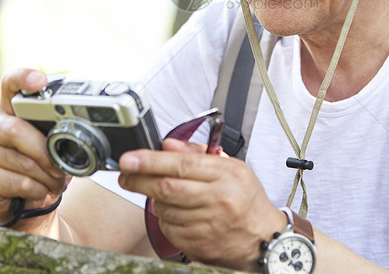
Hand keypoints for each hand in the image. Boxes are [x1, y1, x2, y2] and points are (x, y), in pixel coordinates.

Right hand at [0, 68, 69, 224]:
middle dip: (45, 152)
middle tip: (60, 167)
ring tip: (54, 182)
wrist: (18, 199)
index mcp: (10, 109)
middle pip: (16, 130)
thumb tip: (83, 131)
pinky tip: (39, 191)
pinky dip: (38, 190)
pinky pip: (20, 183)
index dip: (24, 78)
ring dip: (47, 177)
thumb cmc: (36, 161)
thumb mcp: (45, 140)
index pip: (11, 84)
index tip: (40, 81)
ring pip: (22, 163)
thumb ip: (55, 129)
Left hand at [117, 139, 285, 268]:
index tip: (129, 159)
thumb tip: (168, 145)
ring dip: (154, 200)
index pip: (182, 164)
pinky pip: (169, 228)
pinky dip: (165, 219)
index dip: (150, 161)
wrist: (262, 238)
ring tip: (162, 194)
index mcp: (226, 175)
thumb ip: (198, 154)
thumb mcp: (233, 167)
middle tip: (125, 175)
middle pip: (167, 187)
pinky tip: (175, 213)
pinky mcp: (199, 244)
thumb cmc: (246, 199)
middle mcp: (218, 199)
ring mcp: (208, 224)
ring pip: (164, 209)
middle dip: (139, 180)